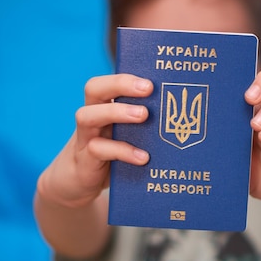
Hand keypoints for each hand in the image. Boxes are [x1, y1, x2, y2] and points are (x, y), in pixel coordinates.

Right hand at [38, 73, 152, 207]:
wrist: (79, 183)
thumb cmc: (111, 154)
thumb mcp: (126, 135)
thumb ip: (143, 125)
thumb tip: (181, 119)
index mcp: (102, 106)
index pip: (107, 81)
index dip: (126, 77)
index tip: (151, 81)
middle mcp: (91, 117)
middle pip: (94, 89)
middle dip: (120, 84)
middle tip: (148, 89)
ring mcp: (85, 137)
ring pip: (88, 116)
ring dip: (116, 112)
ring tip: (143, 115)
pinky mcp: (85, 160)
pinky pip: (98, 150)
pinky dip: (123, 151)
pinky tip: (143, 157)